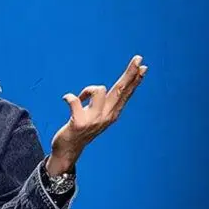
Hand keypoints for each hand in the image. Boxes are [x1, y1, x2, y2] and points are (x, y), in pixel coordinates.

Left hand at [47, 55, 147, 173]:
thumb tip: (103, 89)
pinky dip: (69, 97)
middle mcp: (106, 117)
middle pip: (120, 90)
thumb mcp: (96, 116)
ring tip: (80, 99)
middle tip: (138, 58)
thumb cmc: (81, 129)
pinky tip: (65, 99)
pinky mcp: (79, 124)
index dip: (134, 80)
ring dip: (87, 90)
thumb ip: (102, 104)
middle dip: (130, 74)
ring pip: (98, 90)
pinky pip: (74, 101)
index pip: (126, 94)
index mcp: (112, 114)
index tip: (143, 66)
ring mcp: (93, 121)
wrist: (68, 150)